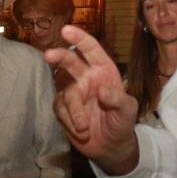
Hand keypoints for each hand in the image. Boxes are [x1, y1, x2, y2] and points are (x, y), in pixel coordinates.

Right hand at [46, 26, 140, 175]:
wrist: (111, 147)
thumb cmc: (122, 123)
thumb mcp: (128, 111)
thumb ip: (119, 100)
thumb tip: (103, 90)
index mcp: (104, 71)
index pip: (92, 50)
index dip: (80, 39)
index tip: (67, 30)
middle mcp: (86, 77)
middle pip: (70, 61)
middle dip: (60, 57)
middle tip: (49, 55)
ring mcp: (73, 92)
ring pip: (66, 93)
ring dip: (74, 112)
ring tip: (85, 128)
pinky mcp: (63, 108)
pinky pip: (60, 110)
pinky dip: (70, 121)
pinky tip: (80, 131)